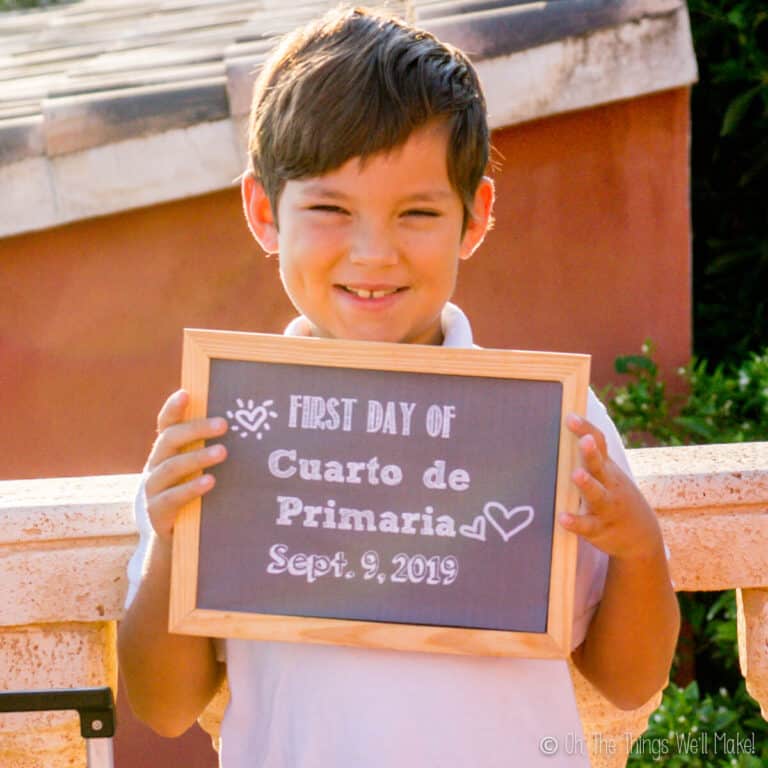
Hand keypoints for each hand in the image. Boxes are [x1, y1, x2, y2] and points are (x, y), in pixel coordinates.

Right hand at [144, 389, 227, 540]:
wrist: (169, 546)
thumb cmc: (192, 501)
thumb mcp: (195, 474)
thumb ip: (208, 453)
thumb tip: (246, 429)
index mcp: (163, 454)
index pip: (165, 425)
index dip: (173, 409)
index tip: (187, 393)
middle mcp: (153, 467)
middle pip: (169, 440)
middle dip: (196, 429)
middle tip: (224, 424)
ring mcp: (151, 491)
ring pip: (170, 467)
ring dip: (197, 457)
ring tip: (223, 451)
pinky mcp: (156, 514)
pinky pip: (171, 498)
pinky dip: (191, 488)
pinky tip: (210, 481)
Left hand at [560, 413, 662, 561]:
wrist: (642, 536)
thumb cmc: (614, 497)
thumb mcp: (607, 475)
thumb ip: (589, 457)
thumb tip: (561, 428)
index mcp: (607, 468)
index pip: (599, 444)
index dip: (586, 429)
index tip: (570, 417)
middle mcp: (609, 484)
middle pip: (599, 466)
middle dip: (591, 452)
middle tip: (583, 440)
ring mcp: (606, 507)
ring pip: (597, 495)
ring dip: (587, 484)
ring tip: (576, 474)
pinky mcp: (599, 529)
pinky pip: (587, 525)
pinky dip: (575, 522)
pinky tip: (563, 518)